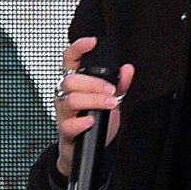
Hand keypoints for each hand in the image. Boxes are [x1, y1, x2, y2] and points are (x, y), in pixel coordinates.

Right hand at [53, 35, 135, 179]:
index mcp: (74, 83)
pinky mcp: (65, 130)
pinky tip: (92, 121)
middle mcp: (64, 95)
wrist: (86, 147)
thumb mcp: (110, 98)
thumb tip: (127, 69)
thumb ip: (119, 83)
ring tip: (110, 104)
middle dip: (94, 83)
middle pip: (70, 80)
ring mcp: (63, 113)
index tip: (91, 42)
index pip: (69, 60)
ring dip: (94, 100)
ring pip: (70, 100)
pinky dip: (82, 122)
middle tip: (112, 91)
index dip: (78, 48)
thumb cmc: (94, 119)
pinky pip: (68, 124)